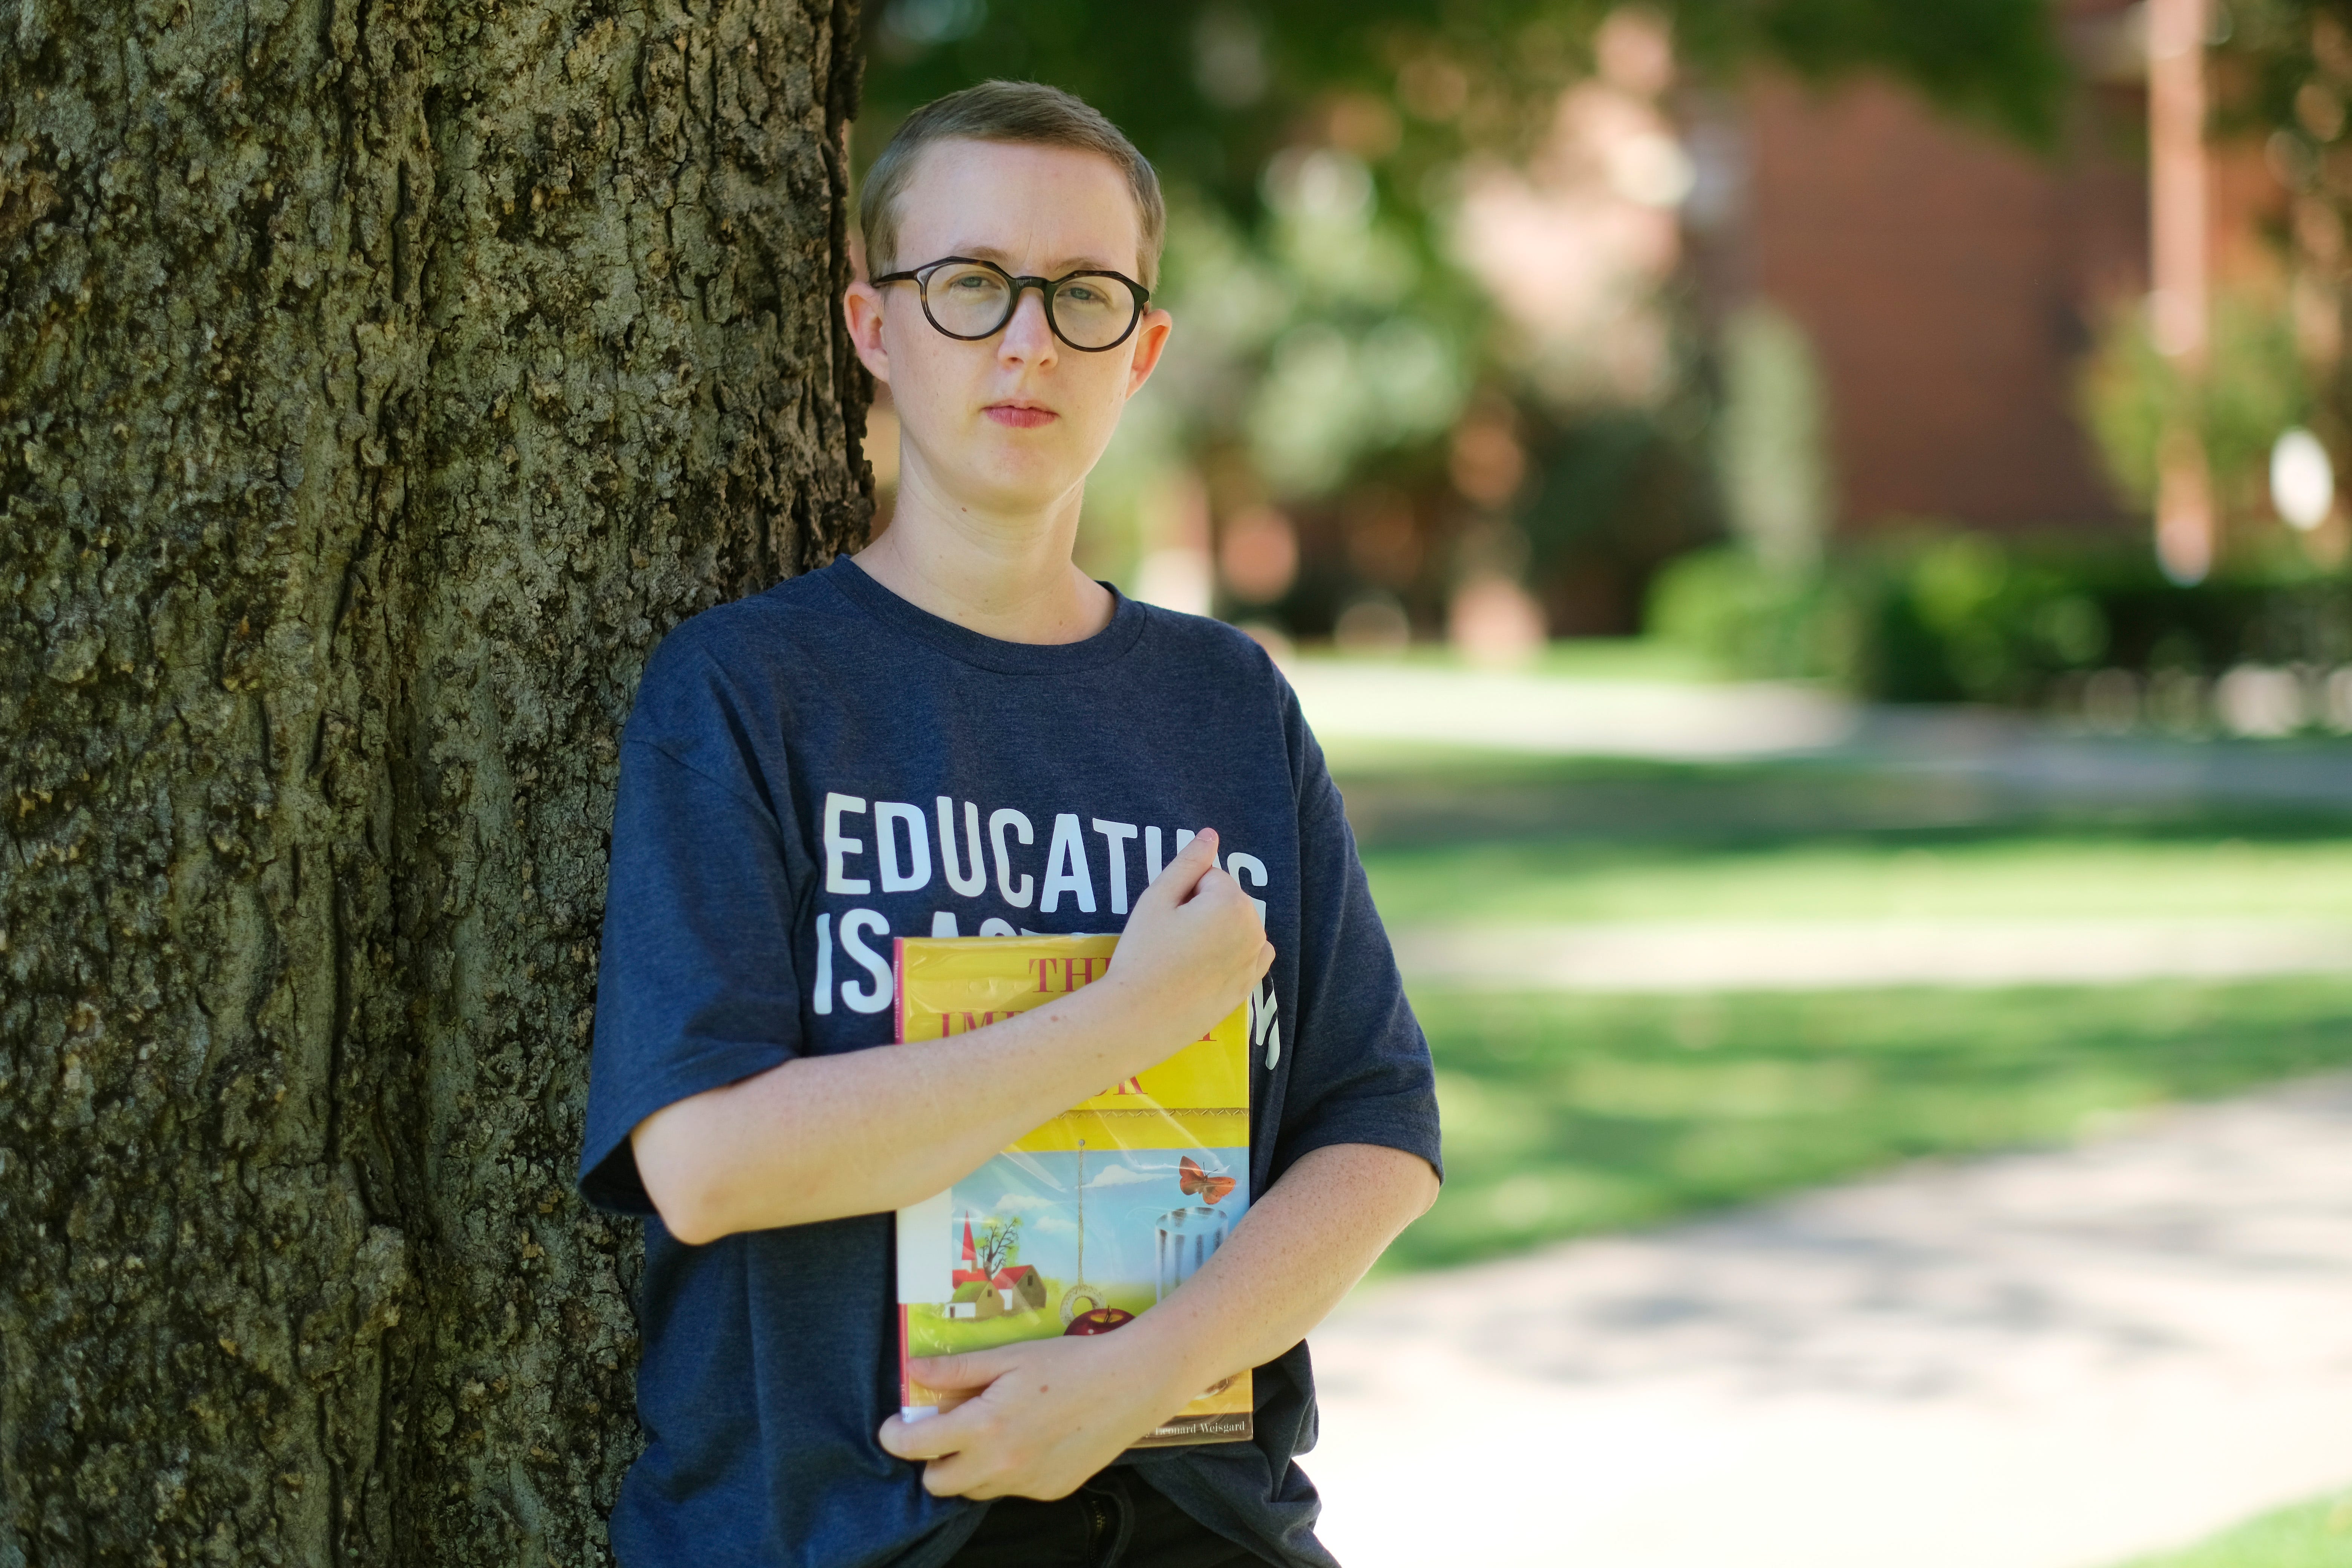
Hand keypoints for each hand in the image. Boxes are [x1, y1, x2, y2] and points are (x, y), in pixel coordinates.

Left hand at [878, 1331, 1201, 1499]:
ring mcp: (1026, 1484)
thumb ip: (957, 1370)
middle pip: (938, 1484)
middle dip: (932, 1459)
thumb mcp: (1008, 1357)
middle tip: (947, 1428)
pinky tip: (1028, 1439)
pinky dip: (1006, 1470)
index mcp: (985, 1427)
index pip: (917, 1448)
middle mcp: (1001, 1464)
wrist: (1130, 1384)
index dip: (896, 1436)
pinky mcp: (1049, 1491)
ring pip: (974, 1490)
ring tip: (991, 1431)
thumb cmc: (1068, 1362)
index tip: (896, 1425)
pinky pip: (1010, 1489)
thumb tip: (913, 1372)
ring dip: (968, 1467)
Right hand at [1102, 828, 1273, 1056]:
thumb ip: (1188, 863)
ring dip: (1215, 932)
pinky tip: (1205, 969)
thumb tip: (1210, 834)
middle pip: (1225, 901)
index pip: (1208, 878)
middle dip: (1201, 911)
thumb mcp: (1157, 899)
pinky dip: (1232, 955)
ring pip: (1235, 927)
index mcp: (1232, 902)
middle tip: (1170, 940)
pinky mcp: (1249, 986)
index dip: (1181, 895)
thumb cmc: (1143, 954)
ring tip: (1183, 957)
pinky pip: (1248, 955)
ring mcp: (1255, 961)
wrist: (1141, 1017)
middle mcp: (1254, 929)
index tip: (1166, 920)